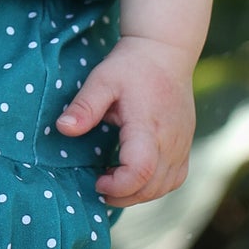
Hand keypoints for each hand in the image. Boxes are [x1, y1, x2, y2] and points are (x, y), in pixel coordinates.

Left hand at [56, 39, 195, 204]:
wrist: (165, 53)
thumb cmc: (129, 66)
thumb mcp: (101, 80)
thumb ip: (84, 106)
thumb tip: (62, 129)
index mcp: (147, 125)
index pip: (140, 170)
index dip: (118, 186)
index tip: (97, 180)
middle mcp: (171, 140)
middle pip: (152, 186)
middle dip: (124, 195)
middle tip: (99, 185)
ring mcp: (182, 144)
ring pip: (165, 186)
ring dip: (139, 194)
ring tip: (114, 181)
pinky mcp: (185, 145)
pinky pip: (174, 178)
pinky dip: (154, 186)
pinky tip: (134, 176)